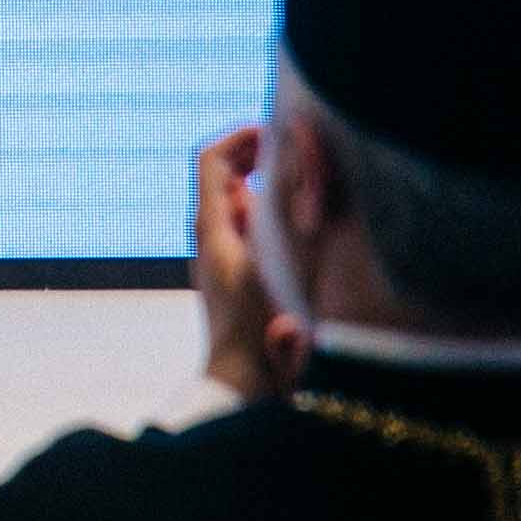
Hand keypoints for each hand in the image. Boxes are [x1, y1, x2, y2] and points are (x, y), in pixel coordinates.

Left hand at [194, 125, 305, 400]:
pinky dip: (272, 213)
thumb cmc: (264, 339)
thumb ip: (302, 230)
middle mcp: (210, 238)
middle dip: (259, 156)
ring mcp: (220, 258)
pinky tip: (308, 222)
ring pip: (240, 205)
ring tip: (310, 177)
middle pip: (225, 178)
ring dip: (269, 185)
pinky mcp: (234, 277)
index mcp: (214, 230)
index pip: (212, 161)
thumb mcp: (289, 278)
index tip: (275, 131)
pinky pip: (249, 229)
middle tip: (299, 148)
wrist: (243, 389)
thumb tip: (306, 189)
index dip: (240, 138)